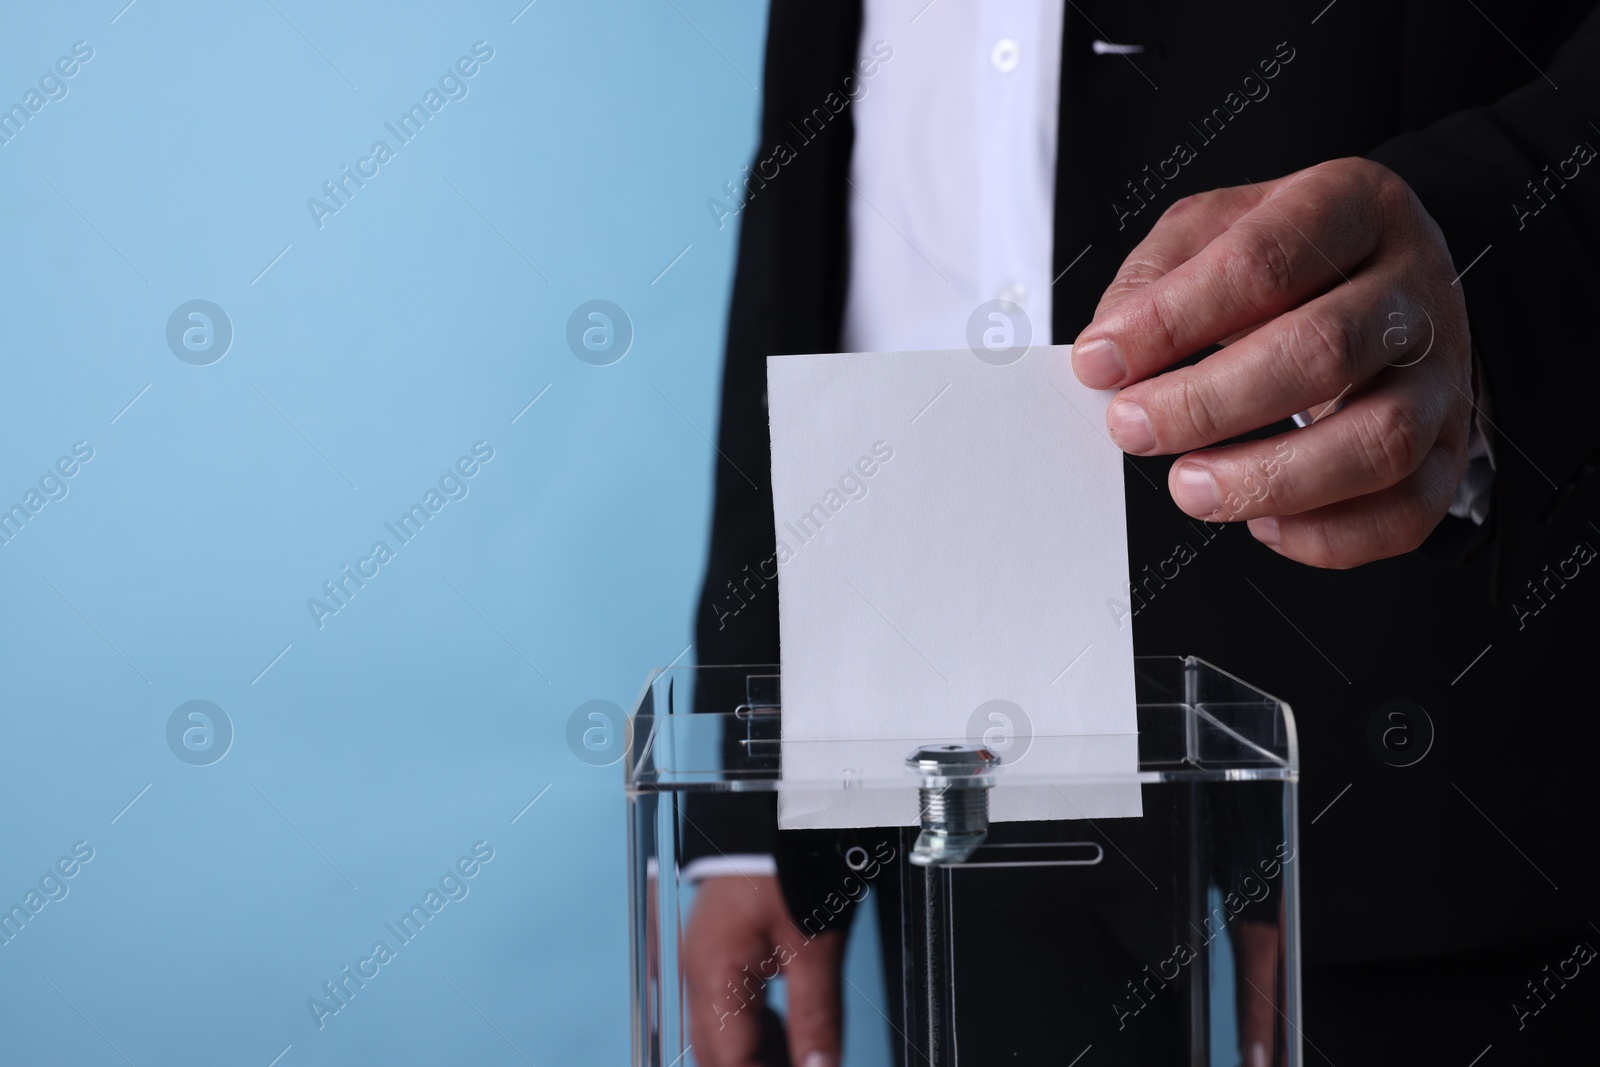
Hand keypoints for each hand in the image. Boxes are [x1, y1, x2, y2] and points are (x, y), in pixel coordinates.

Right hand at [684, 875, 844, 1066]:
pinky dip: (755, 1029)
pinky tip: (789, 1038)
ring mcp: (704, 959)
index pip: (728, 1062)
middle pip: (716, 1053)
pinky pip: (727, 1006)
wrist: (778, 810)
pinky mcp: (718, 948)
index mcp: (714, 974)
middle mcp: (698, 971)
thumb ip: (817, 1017)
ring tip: (802, 1058)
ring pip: (720, 1033)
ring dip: (756, 1055)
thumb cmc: (789, 862)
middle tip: (802, 1066)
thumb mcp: (814, 946)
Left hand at [1072, 157, 1473, 568]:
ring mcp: (1441, 374)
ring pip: (1380, 442)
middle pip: (1324, 352)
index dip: (1171, 320)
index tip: (1100, 361)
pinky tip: (1264, 524)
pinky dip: (1330, 535)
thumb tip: (1111, 348)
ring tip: (1191, 487)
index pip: (1262, 261)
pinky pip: (1408, 510)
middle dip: (1209, 404)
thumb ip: (1155, 276)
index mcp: (1352, 208)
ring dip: (1271, 478)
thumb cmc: (1291, 258)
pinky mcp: (1449, 448)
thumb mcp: (1215, 228)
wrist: (1387, 277)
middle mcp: (1411, 290)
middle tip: (1132, 428)